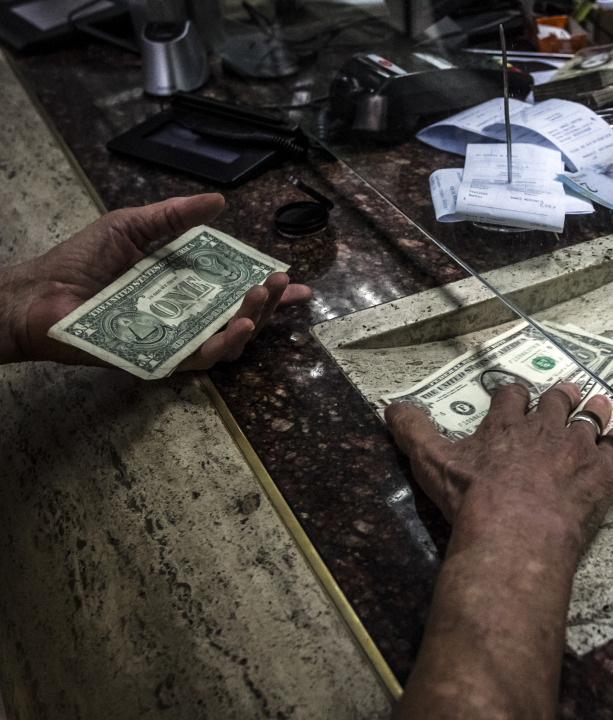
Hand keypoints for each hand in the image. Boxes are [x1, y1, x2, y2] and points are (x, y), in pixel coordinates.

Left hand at [0, 193, 312, 368]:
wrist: (40, 293)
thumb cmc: (81, 263)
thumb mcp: (134, 226)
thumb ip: (175, 216)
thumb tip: (218, 200)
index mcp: (186, 289)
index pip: (237, 291)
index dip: (271, 291)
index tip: (299, 284)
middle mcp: (187, 318)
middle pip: (243, 318)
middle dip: (270, 302)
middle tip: (280, 281)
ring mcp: (176, 340)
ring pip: (230, 341)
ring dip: (254, 320)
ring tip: (261, 297)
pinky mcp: (160, 359)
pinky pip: (200, 358)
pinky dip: (224, 344)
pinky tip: (240, 326)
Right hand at [385, 381, 612, 556]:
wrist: (517, 531)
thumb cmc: (472, 498)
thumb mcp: (431, 462)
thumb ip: (413, 432)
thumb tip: (390, 406)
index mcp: (505, 424)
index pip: (511, 397)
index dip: (513, 396)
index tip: (515, 397)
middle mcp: (544, 428)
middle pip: (557, 401)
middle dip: (560, 396)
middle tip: (565, 392)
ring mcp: (576, 448)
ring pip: (590, 419)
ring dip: (593, 410)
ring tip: (598, 403)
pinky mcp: (601, 473)